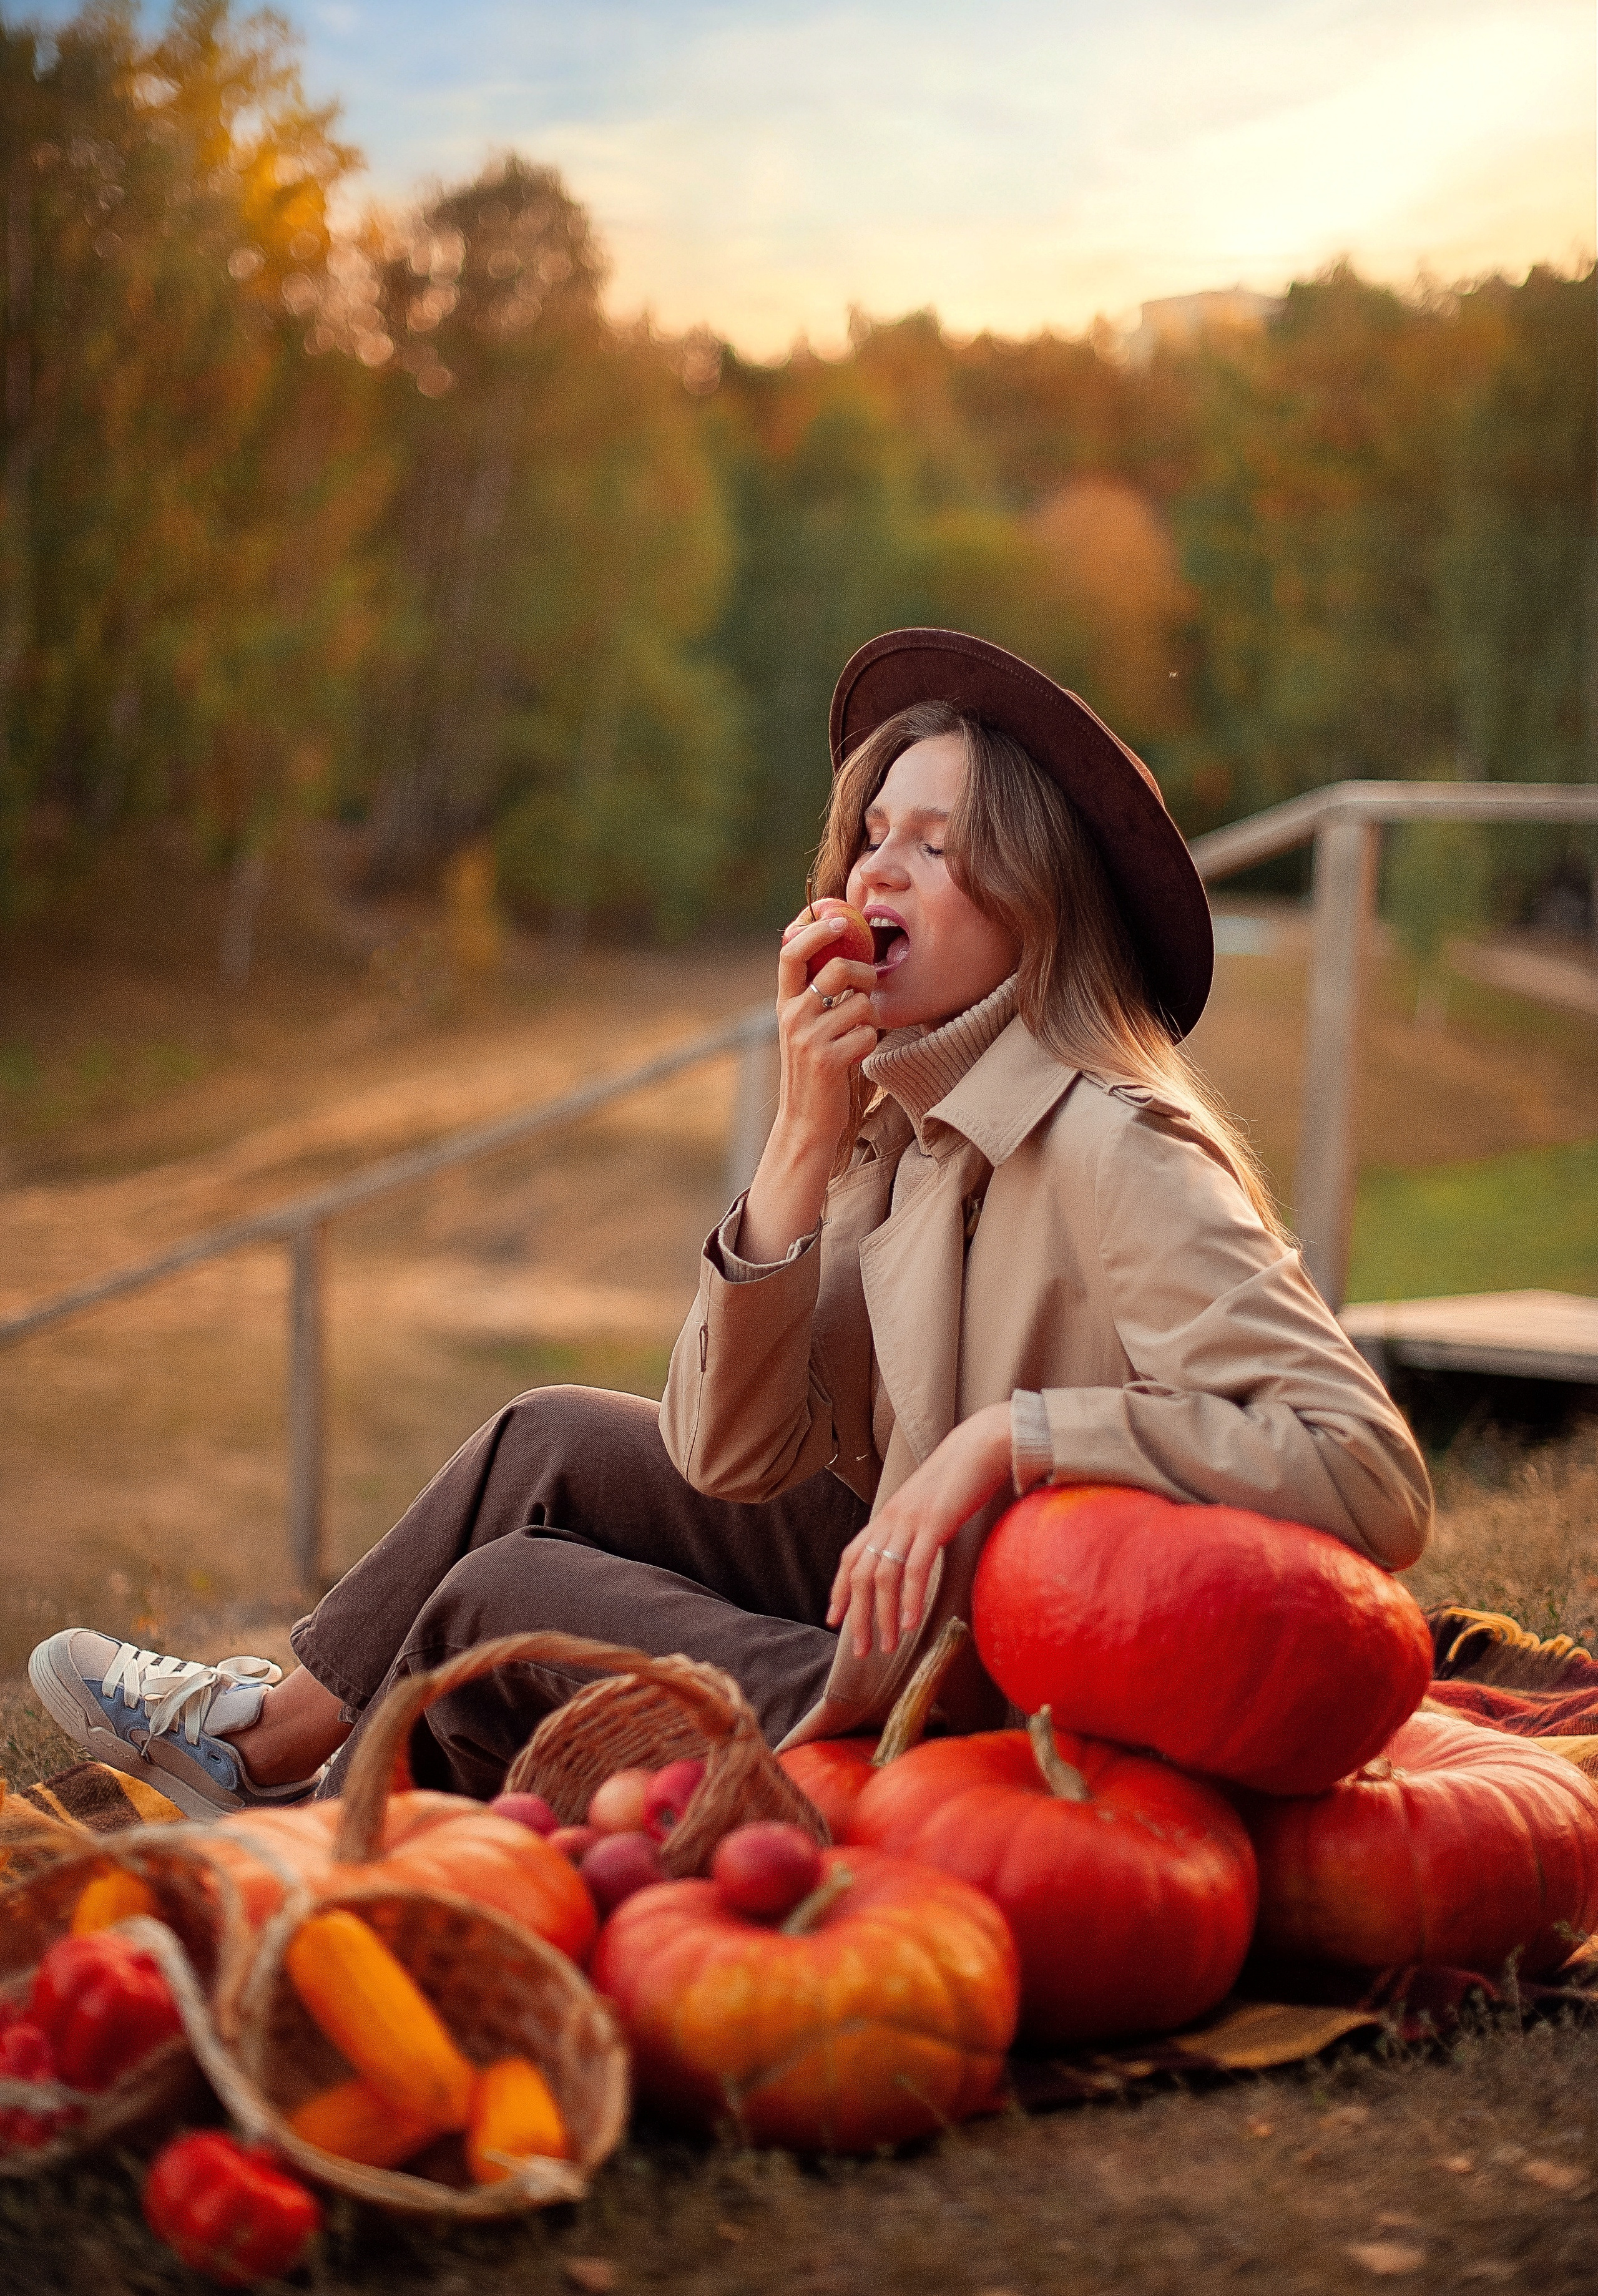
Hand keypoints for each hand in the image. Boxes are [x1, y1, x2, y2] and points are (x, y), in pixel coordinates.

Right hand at [773, 907, 878, 1149]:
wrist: (806, 1121)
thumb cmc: (815, 1070)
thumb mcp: (805, 1028)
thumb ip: (816, 995)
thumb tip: (845, 954)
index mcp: (785, 1003)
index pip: (790, 952)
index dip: (813, 928)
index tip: (837, 917)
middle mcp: (791, 1016)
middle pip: (837, 969)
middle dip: (864, 974)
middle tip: (868, 988)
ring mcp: (807, 1037)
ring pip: (860, 1005)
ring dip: (867, 1021)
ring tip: (853, 1038)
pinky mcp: (827, 1059)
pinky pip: (867, 1034)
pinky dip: (869, 1045)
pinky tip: (854, 1058)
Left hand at [826, 1402, 1014, 1659]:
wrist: (982, 1445)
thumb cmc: (960, 1477)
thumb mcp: (927, 1504)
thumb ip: (914, 1527)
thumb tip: (911, 1553)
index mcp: (887, 1515)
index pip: (850, 1557)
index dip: (839, 1590)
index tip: (834, 1619)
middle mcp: (890, 1519)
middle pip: (861, 1574)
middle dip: (857, 1617)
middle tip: (862, 1650)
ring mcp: (910, 1521)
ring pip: (883, 1577)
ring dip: (883, 1617)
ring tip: (888, 1646)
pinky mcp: (934, 1523)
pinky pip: (915, 1568)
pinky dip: (910, 1599)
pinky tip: (911, 1624)